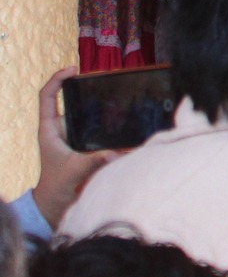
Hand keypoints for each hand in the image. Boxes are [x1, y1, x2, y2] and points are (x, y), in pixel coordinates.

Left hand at [33, 67, 121, 228]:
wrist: (57, 205)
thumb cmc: (56, 187)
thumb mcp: (72, 172)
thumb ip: (91, 161)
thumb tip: (115, 152)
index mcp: (50, 130)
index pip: (48, 97)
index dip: (58, 80)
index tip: (73, 70)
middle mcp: (62, 130)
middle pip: (74, 104)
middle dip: (90, 94)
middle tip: (109, 86)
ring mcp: (75, 138)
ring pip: (90, 118)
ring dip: (106, 114)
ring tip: (123, 107)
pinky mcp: (88, 148)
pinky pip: (102, 134)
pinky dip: (114, 131)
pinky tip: (129, 128)